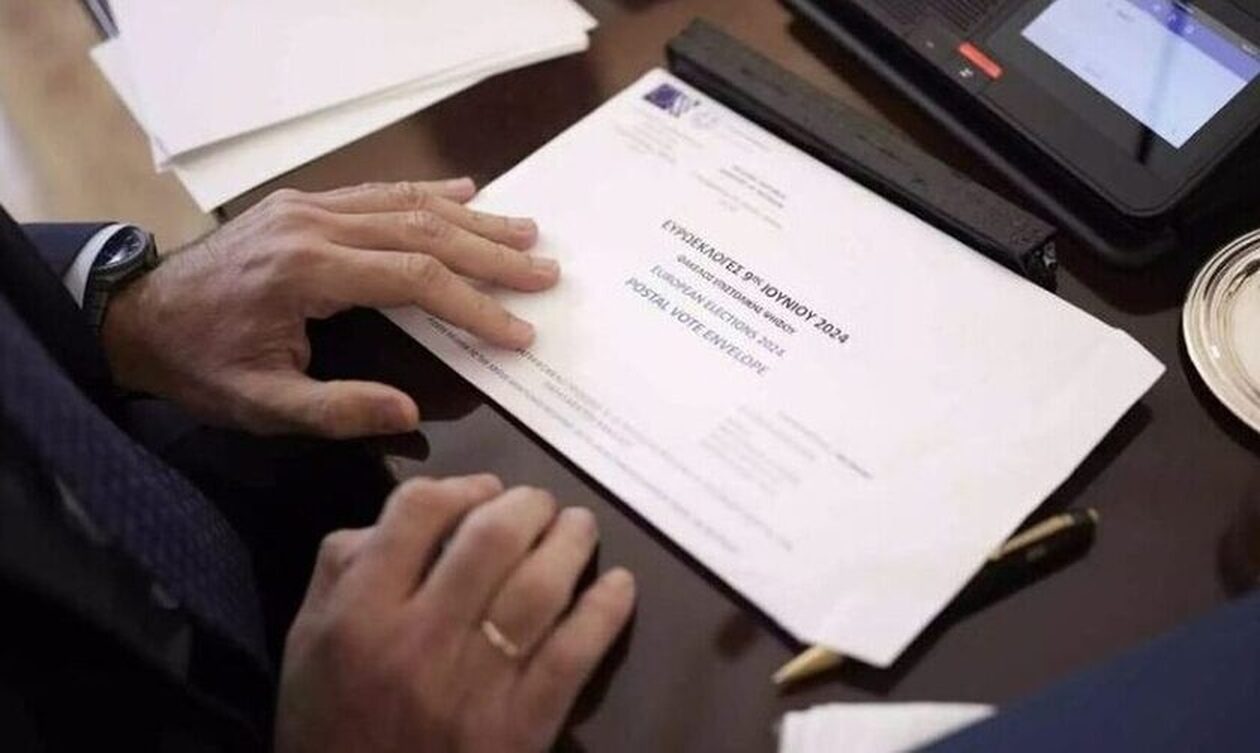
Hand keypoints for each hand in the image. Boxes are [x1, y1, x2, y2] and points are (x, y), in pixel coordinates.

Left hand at [101, 179, 557, 437]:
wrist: (138, 318)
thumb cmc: (200, 365)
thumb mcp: (261, 405)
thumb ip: (336, 409)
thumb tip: (408, 411)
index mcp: (305, 273)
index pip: (413, 279)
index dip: (473, 306)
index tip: (517, 331)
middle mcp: (312, 226)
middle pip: (422, 231)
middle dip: (491, 254)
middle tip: (544, 271)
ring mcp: (307, 208)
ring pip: (406, 205)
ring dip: (472, 219)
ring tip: (525, 231)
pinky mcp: (303, 206)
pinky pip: (376, 193)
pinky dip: (427, 193)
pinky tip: (465, 192)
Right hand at [274, 475, 635, 752]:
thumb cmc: (333, 725)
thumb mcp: (308, 642)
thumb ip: (342, 568)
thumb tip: (407, 510)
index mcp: (359, 613)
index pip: (418, 511)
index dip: (462, 485)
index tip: (486, 488)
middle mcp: (417, 640)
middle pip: (492, 537)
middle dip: (528, 506)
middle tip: (541, 505)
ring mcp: (474, 684)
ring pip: (540, 587)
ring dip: (572, 543)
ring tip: (581, 528)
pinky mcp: (522, 726)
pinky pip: (575, 653)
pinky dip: (605, 610)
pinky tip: (620, 585)